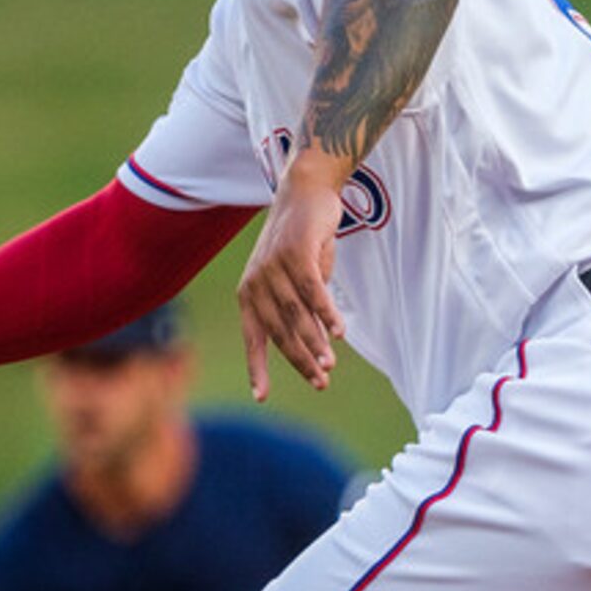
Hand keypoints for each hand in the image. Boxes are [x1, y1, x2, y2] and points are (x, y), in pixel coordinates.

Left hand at [237, 154, 348, 398]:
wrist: (305, 193)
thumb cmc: (301, 242)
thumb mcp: (296, 280)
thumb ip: (300, 309)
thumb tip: (316, 344)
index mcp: (249, 293)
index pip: (253, 338)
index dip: (257, 368)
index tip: (261, 397)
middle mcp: (255, 282)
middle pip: (279, 331)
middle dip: (300, 360)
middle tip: (320, 382)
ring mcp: (273, 266)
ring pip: (296, 314)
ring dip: (315, 342)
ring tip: (329, 365)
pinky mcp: (295, 252)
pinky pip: (312, 290)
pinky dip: (327, 313)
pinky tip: (340, 332)